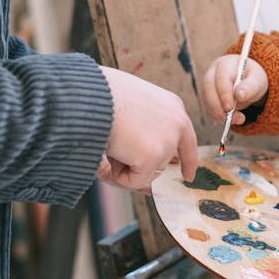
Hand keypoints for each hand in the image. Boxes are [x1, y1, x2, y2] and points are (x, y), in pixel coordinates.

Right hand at [97, 66, 198, 192]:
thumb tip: (145, 185)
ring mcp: (167, 141)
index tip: (187, 176)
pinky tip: (109, 154)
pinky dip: (119, 176)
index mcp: (173, 107)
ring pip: (147, 172)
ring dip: (126, 166)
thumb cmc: (102, 96)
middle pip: (163, 162)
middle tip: (116, 148)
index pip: (187, 141)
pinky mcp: (152, 156)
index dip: (187, 161)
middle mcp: (177, 124)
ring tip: (111, 142)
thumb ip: (140, 135)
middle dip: (141, 165)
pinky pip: (135, 181)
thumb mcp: (131, 110)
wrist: (91, 94)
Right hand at [201, 54, 267, 125]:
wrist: (250, 83)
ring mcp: (208, 84)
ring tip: (233, 120)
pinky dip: (216, 116)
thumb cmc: (253, 79)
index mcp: (226, 64)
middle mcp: (213, 72)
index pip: (221, 77)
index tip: (230, 108)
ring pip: (206, 99)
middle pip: (209, 87)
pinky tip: (228, 120)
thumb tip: (239, 95)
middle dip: (217, 105)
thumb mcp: (257, 81)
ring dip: (217, 112)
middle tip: (228, 118)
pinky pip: (208, 107)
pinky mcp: (207, 96)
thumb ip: (249, 87)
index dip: (224, 93)